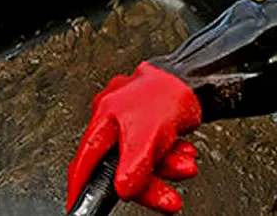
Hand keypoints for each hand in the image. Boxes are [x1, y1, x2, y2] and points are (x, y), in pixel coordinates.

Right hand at [67, 62, 201, 212]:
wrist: (198, 74)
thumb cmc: (170, 92)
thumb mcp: (150, 135)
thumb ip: (135, 165)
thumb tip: (123, 190)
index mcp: (104, 117)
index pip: (84, 161)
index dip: (81, 188)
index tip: (77, 208)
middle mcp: (114, 117)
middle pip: (121, 166)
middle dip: (148, 184)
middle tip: (167, 201)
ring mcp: (133, 118)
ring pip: (143, 158)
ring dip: (166, 169)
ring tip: (186, 168)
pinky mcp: (152, 120)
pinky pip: (156, 149)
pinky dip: (171, 156)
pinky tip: (186, 154)